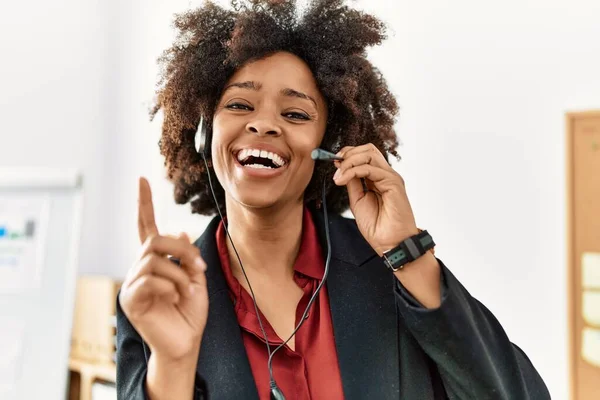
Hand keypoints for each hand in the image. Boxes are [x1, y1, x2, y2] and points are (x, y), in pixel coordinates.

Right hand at [119, 177, 208, 360]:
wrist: (186, 342)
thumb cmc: (190, 312)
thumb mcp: (195, 279)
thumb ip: (187, 257)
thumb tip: (179, 231)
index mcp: (155, 261)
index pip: (146, 226)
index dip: (144, 203)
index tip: (142, 180)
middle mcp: (140, 269)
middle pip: (154, 240)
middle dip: (182, 250)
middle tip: (199, 268)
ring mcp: (132, 284)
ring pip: (153, 260)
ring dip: (178, 273)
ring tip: (187, 289)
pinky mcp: (130, 300)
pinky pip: (148, 280)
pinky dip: (169, 286)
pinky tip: (175, 299)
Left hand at [333, 144, 418, 254]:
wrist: (390, 242)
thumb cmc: (377, 226)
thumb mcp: (357, 200)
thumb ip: (352, 183)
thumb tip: (342, 168)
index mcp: (378, 178)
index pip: (365, 155)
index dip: (348, 154)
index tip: (334, 162)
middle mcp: (386, 175)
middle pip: (368, 149)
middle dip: (348, 153)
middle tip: (335, 164)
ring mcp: (390, 177)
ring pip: (369, 153)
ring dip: (349, 161)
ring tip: (338, 176)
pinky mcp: (393, 182)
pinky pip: (370, 168)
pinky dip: (352, 171)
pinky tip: (342, 180)